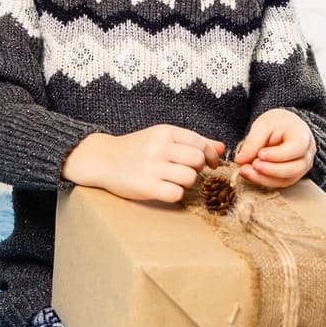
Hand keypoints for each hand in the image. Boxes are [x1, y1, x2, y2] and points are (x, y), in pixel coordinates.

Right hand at [63, 125, 225, 203]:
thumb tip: (222, 148)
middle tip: (188, 171)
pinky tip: (165, 189)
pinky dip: (175, 194)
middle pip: (198, 161)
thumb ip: (192, 141)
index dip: (211, 156)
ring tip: (174, 180)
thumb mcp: (162, 137)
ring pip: (190, 178)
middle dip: (198, 169)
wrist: (103, 159)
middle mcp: (159, 147)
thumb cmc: (137, 148)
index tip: (211, 164)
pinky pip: (176, 194)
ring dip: (187, 182)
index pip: (200, 143)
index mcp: (165, 132)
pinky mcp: (146, 187)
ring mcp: (152, 167)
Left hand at [233, 109, 315, 188]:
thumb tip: (240, 160)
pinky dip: (263, 180)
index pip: (297, 149)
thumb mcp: (263, 125)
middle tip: (253, 164)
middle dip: (271, 170)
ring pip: (287, 180)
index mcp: (303, 136)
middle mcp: (306, 155)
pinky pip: (279, 183)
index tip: (260, 154)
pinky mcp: (291, 177)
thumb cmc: (276, 124)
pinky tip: (249, 174)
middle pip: (295, 168)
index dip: (279, 154)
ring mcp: (301, 168)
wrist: (285, 128)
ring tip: (245, 170)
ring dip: (264, 178)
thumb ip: (253, 141)